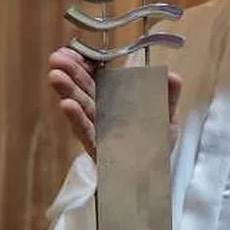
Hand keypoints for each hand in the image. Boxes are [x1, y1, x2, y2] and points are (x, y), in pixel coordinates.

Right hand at [48, 48, 182, 158]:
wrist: (153, 177)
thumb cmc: (155, 146)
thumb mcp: (166, 118)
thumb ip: (169, 97)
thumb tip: (174, 75)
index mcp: (117, 102)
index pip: (99, 79)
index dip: (86, 65)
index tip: (73, 51)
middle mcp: (104, 113)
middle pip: (86, 90)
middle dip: (72, 73)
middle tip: (56, 58)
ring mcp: (99, 130)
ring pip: (81, 108)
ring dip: (68, 91)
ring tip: (55, 76)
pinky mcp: (98, 147)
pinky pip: (86, 131)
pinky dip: (77, 118)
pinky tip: (66, 104)